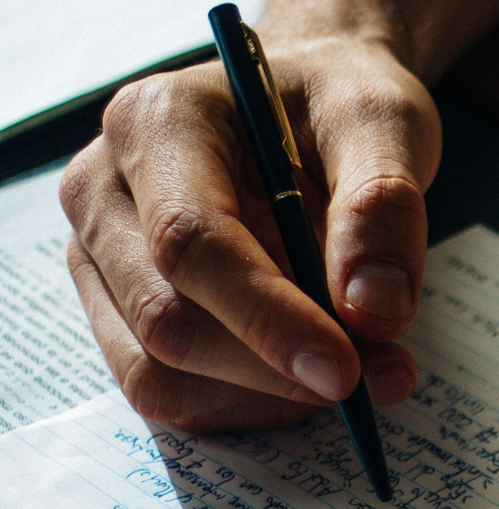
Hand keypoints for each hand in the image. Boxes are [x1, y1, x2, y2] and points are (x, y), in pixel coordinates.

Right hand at [59, 35, 438, 429]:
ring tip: (365, 367)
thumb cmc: (339, 105)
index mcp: (157, 123)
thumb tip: (374, 311)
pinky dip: (254, 404)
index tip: (346, 370)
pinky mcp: (124, 310)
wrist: (310, 106)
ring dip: (271, 396)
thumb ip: (383, 206)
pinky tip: (312, 374)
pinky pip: (174, 392)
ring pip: (161, 373)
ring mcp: (103, 257)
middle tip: (385, 375)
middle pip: (168, 320)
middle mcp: (105, 191)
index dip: (268, 318)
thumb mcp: (384, 122)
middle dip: (279, 368)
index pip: (190, 242)